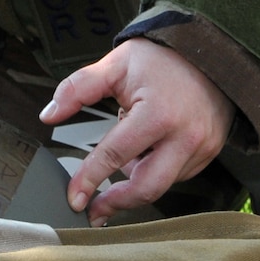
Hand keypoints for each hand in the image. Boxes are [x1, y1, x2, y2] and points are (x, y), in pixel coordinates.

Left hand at [39, 39, 235, 225]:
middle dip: (117, 202)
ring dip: (136, 178)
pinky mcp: (211, 153)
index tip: (73, 198)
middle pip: (146, 188)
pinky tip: (148, 149)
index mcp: (157, 114)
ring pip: (162, 182)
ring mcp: (202, 148)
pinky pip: (178, 174)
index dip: (90, 178)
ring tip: (126, 153)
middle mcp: (185, 137)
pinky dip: (156, 169)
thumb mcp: (115, 65)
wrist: (209, 51)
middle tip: (94, 210)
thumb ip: (78, 88)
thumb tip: (48, 115)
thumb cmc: (161, 58)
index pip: (115, 155)